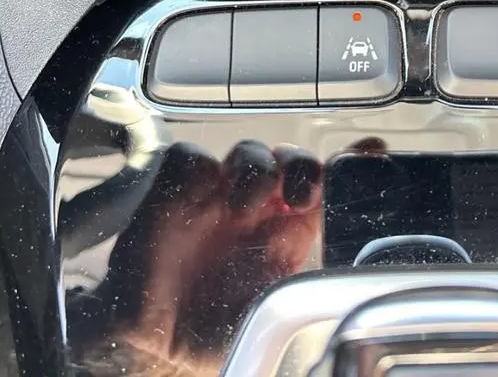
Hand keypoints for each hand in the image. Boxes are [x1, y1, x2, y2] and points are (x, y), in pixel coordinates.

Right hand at [78, 140, 323, 373]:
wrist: (153, 345)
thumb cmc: (215, 333)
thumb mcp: (272, 316)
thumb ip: (302, 291)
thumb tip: (333, 288)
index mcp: (287, 232)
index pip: (320, 187)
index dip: (333, 174)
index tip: (344, 177)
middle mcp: (257, 208)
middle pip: (289, 161)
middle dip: (300, 167)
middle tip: (297, 196)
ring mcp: (216, 197)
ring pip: (248, 153)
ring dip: (256, 167)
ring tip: (243, 206)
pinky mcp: (173, 194)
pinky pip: (188, 157)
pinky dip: (200, 164)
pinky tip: (204, 193)